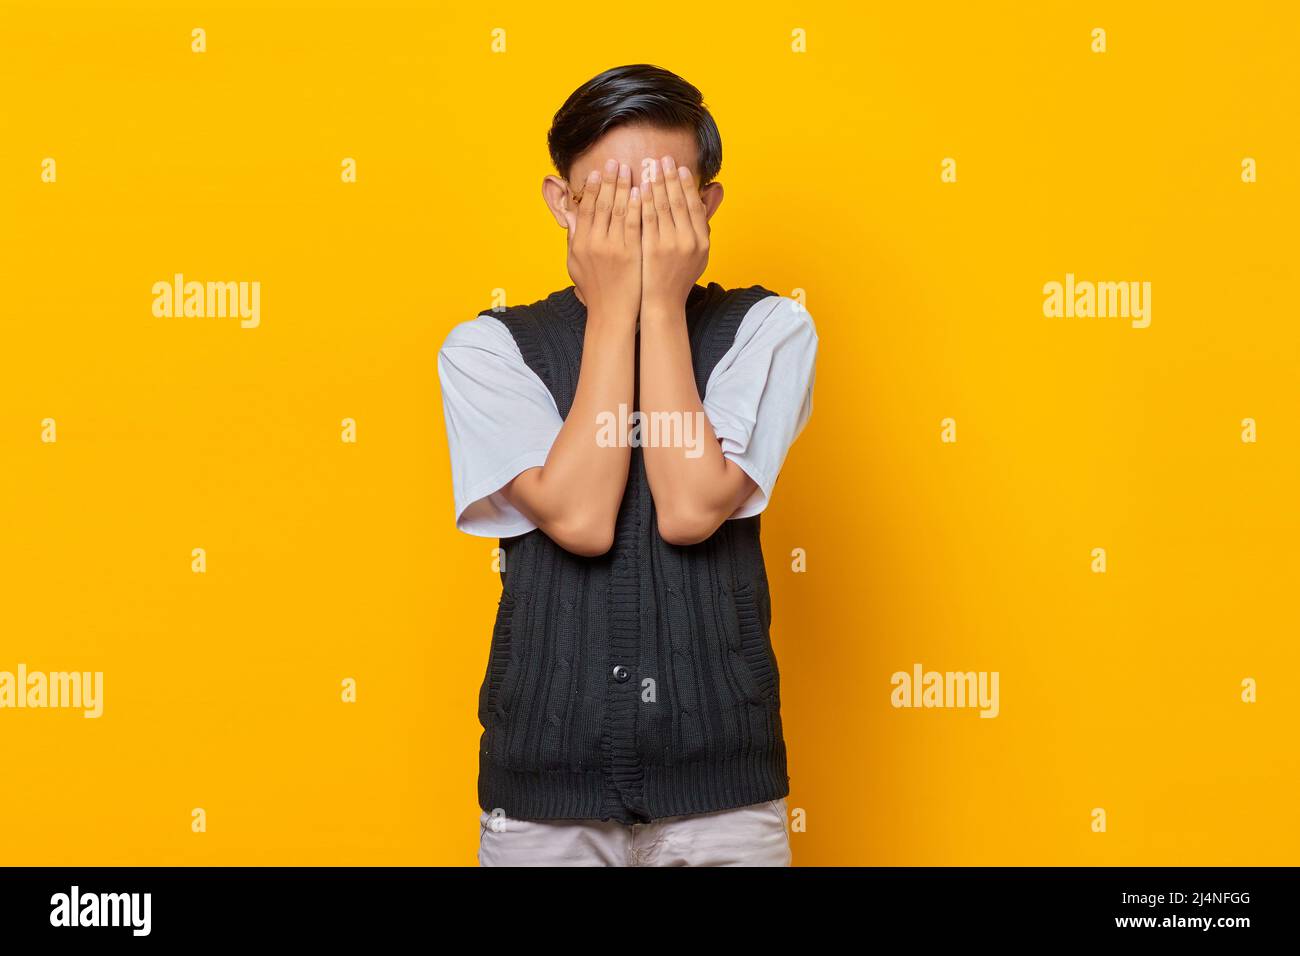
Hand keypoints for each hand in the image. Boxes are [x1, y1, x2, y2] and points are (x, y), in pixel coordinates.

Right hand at [564, 158, 641, 319]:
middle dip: (609, 181)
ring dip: (624, 187)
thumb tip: (572, 216)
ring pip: (618, 210)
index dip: (592, 187)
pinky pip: (634, 224)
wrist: (611, 312)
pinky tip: (641, 191)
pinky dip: (636, 206)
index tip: (598, 171)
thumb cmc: (595, 288)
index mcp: (580, 243)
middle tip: (615, 162)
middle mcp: (594, 243)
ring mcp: (613, 248)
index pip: (586, 208)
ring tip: (630, 169)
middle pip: (601, 204)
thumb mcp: (576, 263)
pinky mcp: (631, 253)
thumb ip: (575, 238)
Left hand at [640, 154, 709, 312]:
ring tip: (650, 167)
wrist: (663, 303)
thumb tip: (706, 197)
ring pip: (664, 207)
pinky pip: (648, 219)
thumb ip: (700, 226)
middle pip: (680, 202)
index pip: (695, 206)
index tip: (680, 168)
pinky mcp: (653, 249)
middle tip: (664, 159)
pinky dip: (644, 201)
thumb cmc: (678, 278)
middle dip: (671, 177)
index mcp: (702, 241)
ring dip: (657, 184)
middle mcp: (690, 241)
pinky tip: (639, 188)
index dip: (687, 185)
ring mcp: (671, 245)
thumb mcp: (698, 254)